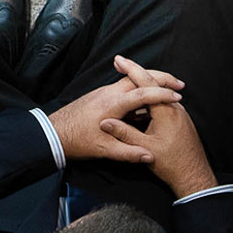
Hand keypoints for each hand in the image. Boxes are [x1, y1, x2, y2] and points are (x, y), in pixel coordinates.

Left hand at [47, 60, 185, 162]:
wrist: (53, 133)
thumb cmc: (77, 141)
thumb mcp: (104, 150)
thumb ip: (128, 153)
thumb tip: (150, 155)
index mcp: (112, 104)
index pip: (143, 93)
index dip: (162, 94)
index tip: (178, 96)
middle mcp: (109, 93)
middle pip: (139, 77)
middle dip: (161, 78)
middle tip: (179, 84)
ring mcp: (104, 92)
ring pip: (133, 80)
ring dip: (151, 81)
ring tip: (169, 90)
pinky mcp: (102, 95)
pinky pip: (125, 87)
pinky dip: (140, 89)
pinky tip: (148, 101)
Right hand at [98, 55, 218, 197]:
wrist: (194, 176)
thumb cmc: (171, 164)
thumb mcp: (145, 148)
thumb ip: (125, 133)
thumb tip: (105, 122)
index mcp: (166, 111)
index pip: (147, 83)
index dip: (131, 69)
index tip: (118, 60)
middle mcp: (175, 108)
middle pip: (154, 83)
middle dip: (136, 72)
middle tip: (120, 63)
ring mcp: (180, 114)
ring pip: (159, 94)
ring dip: (143, 86)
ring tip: (127, 76)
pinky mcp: (181, 121)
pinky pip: (164, 104)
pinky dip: (151, 99)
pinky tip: (141, 102)